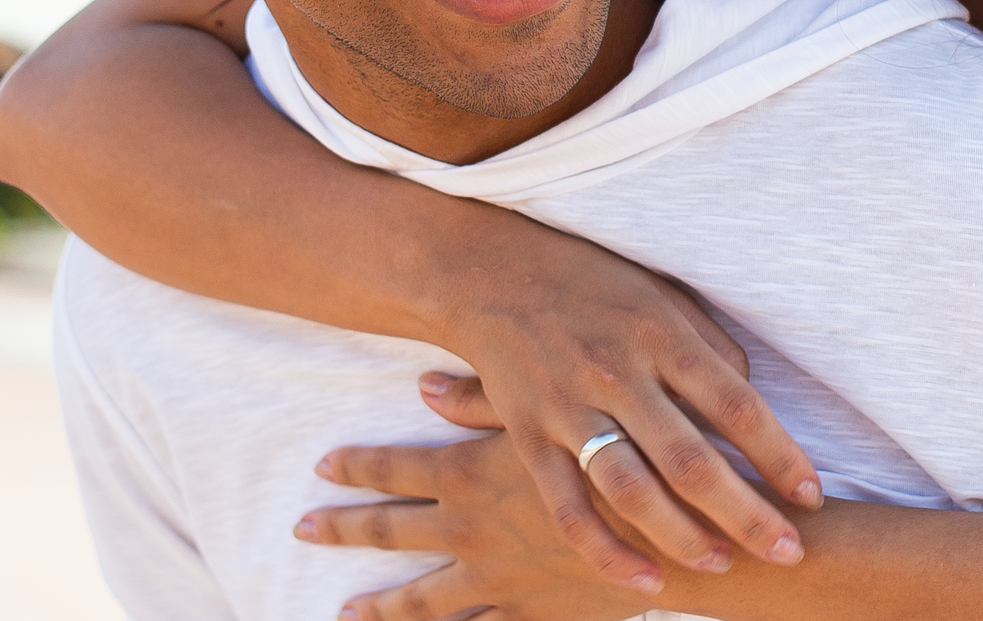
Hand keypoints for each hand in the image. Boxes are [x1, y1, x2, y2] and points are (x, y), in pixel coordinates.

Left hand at [297, 433, 683, 620]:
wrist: (679, 528)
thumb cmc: (619, 448)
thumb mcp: (551, 403)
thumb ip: (486, 398)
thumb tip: (425, 384)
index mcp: (475, 473)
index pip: (399, 466)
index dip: (359, 466)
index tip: (322, 465)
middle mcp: (475, 530)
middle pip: (394, 531)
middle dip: (347, 528)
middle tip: (303, 527)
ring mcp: (501, 580)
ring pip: (426, 600)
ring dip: (384, 607)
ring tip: (347, 614)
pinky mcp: (535, 616)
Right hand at [436, 228, 818, 590]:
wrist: (492, 270)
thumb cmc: (592, 278)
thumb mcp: (661, 292)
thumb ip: (709, 345)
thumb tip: (750, 400)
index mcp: (657, 332)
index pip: (733, 403)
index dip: (778, 454)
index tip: (811, 495)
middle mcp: (616, 371)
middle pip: (690, 459)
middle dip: (746, 514)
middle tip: (790, 552)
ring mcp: (568, 406)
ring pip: (632, 492)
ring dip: (684, 537)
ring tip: (724, 563)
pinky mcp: (527, 433)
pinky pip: (568, 507)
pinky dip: (607, 553)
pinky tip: (647, 580)